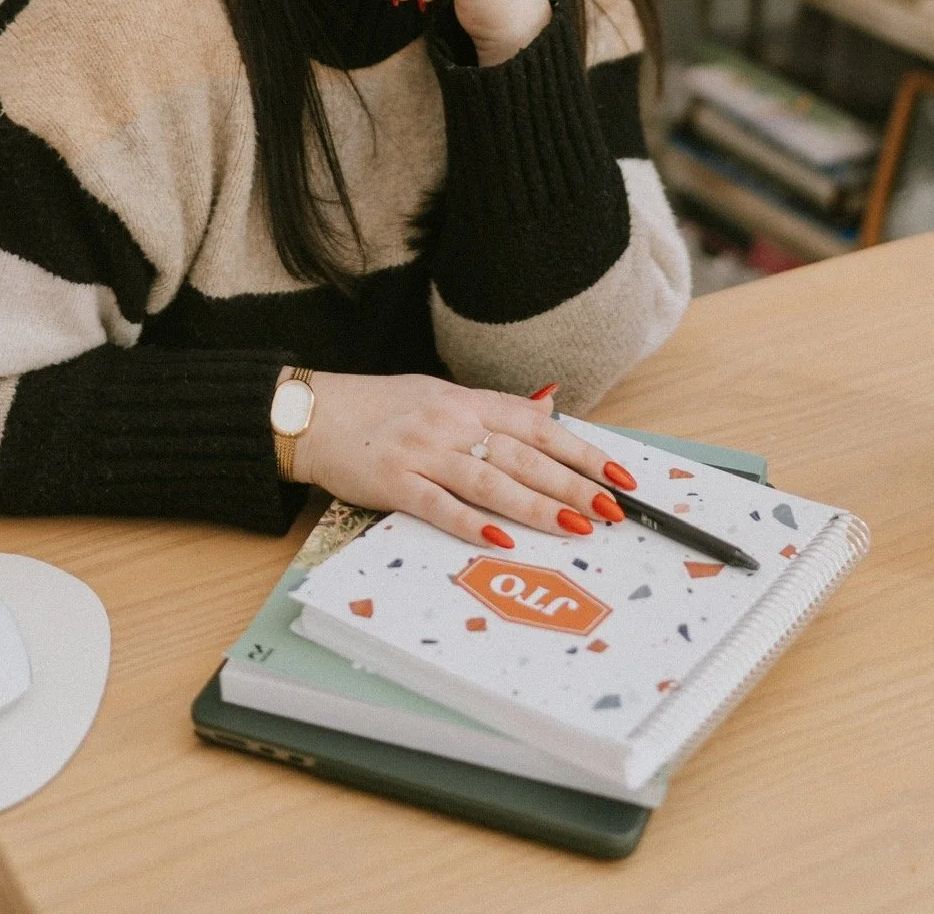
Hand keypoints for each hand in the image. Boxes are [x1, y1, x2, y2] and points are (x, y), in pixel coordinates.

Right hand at [290, 371, 632, 542]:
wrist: (315, 412)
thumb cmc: (381, 407)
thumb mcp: (441, 394)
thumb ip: (494, 407)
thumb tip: (549, 406)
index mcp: (466, 400)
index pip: (537, 425)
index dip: (582, 451)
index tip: (618, 475)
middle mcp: (450, 423)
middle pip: (523, 455)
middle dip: (573, 484)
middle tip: (612, 509)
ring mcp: (423, 452)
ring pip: (490, 480)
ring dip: (535, 506)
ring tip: (575, 526)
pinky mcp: (394, 482)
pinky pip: (439, 506)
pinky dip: (471, 523)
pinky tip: (501, 540)